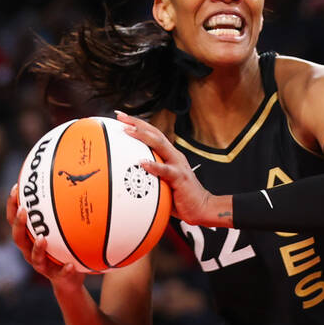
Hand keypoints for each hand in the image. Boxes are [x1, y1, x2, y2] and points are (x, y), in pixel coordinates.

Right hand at [6, 184, 85, 292]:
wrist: (70, 280)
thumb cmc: (65, 250)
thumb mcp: (64, 229)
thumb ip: (65, 212)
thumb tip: (73, 182)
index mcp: (29, 238)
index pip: (15, 220)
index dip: (12, 205)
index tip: (16, 188)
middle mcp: (31, 251)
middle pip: (18, 238)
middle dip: (19, 224)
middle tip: (24, 210)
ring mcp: (42, 266)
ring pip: (34, 257)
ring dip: (37, 248)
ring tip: (43, 239)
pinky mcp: (56, 277)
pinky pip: (60, 274)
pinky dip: (65, 270)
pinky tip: (70, 265)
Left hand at [115, 111, 230, 226]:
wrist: (202, 207)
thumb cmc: (181, 197)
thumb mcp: (163, 182)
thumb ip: (150, 176)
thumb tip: (128, 177)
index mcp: (171, 155)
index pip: (154, 134)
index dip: (139, 124)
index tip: (122, 117)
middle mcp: (175, 156)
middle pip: (155, 133)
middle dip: (137, 123)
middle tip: (121, 117)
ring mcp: (178, 165)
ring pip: (160, 145)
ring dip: (143, 136)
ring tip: (128, 131)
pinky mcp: (180, 178)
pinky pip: (166, 170)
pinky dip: (154, 165)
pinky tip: (142, 162)